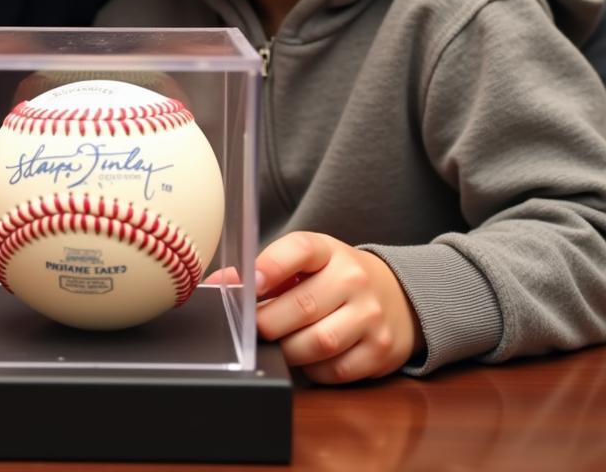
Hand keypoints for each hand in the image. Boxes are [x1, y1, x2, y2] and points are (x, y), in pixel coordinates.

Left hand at [255, 231, 420, 383]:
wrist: (398, 297)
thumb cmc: (336, 279)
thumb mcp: (306, 264)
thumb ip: (265, 272)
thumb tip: (221, 285)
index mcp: (329, 250)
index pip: (300, 249)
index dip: (271, 265)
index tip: (250, 284)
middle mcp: (354, 279)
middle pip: (302, 306)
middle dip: (268, 323)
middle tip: (253, 330)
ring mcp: (371, 316)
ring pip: (318, 342)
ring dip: (288, 350)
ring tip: (279, 344)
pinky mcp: (380, 351)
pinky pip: (335, 370)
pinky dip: (313, 369)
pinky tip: (307, 358)